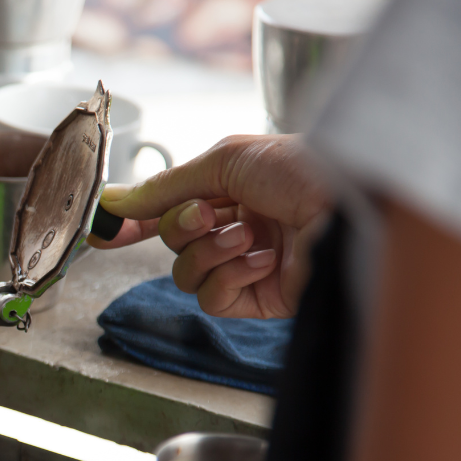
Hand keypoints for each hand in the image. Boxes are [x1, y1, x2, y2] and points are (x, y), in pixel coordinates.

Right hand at [93, 134, 331, 317]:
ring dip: (208, 252)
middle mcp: (242, 227)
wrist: (354, 204)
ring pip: (187, 273)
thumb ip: (167, 184)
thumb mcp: (226, 160)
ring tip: (248, 236)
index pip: (171, 209)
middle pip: (173, 242)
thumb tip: (117, 201)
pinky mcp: (262, 299)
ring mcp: (251, 264)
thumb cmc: (305, 168)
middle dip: (182, 227)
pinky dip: (228, 277)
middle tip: (207, 214)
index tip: (106, 231)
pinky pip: (213, 299)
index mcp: (237, 189)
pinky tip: (262, 259)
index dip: (136, 221)